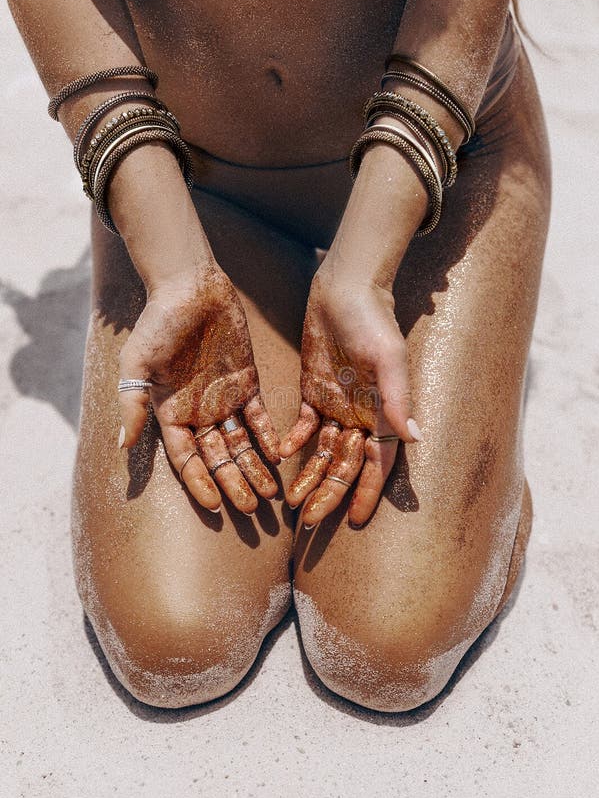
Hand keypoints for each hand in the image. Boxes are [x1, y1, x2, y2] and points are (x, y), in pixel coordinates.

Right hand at [118, 266, 280, 514]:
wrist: (190, 287)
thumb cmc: (159, 324)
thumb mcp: (137, 364)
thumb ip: (132, 404)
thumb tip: (122, 446)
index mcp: (170, 413)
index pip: (186, 459)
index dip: (199, 483)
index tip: (214, 507)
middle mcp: (199, 413)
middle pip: (218, 458)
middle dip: (234, 484)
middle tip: (252, 510)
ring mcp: (224, 399)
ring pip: (241, 444)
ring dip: (254, 468)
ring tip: (270, 495)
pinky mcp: (247, 382)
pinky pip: (259, 417)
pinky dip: (268, 437)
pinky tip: (279, 458)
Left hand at [280, 270, 421, 526]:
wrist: (345, 289)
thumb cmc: (373, 321)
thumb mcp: (388, 359)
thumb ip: (397, 399)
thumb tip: (415, 439)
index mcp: (383, 412)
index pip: (376, 463)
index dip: (366, 492)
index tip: (354, 520)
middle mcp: (360, 414)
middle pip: (345, 464)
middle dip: (330, 492)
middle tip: (312, 521)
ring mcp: (336, 403)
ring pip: (322, 450)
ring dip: (310, 474)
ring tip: (293, 501)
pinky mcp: (313, 389)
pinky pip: (303, 424)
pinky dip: (293, 440)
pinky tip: (282, 455)